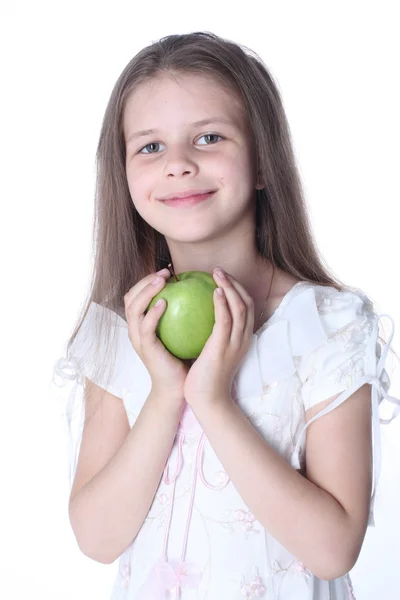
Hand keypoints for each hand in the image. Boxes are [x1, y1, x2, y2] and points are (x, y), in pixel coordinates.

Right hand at [124, 269, 188, 406]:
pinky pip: (146, 326)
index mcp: (142, 325)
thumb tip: (199, 290)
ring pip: (133, 308)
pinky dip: (153, 312)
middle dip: (144, 280)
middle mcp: (136, 330)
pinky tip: (165, 301)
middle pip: (130, 297)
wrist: (179, 388)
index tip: (167, 272)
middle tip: (164, 271)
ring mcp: (138, 339)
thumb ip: (182, 314)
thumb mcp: (181, 333)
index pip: (136, 295)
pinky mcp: (146, 348)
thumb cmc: (183, 359)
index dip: (147, 280)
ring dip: (147, 291)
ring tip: (162, 281)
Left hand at [183, 268, 254, 406]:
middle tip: (218, 271)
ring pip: (240, 307)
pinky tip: (214, 291)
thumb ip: (210, 335)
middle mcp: (243, 338)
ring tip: (217, 274)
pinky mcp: (223, 347)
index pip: (246, 308)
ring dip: (230, 287)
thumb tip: (196, 318)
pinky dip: (223, 303)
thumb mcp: (211, 352)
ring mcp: (236, 342)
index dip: (237, 290)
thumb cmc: (205, 377)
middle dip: (235, 283)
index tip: (222, 278)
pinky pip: (225, 320)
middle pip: (247, 303)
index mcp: (241, 339)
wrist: (208, 399)